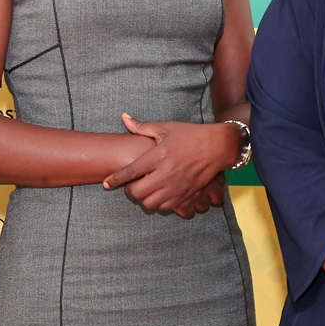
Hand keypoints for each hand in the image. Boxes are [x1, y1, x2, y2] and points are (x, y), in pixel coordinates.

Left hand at [102, 114, 236, 212]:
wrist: (217, 147)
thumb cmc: (190, 135)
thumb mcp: (165, 127)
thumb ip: (142, 127)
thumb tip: (123, 117)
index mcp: (158, 156)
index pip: (131, 171)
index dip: (115, 179)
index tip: (107, 183)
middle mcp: (165, 173)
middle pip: (138, 192)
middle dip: (130, 191)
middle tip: (131, 185)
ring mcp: (176, 186)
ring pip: (150, 203)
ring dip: (144, 199)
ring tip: (145, 190)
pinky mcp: (186, 194)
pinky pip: (166, 207)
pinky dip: (159, 204)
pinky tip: (159, 195)